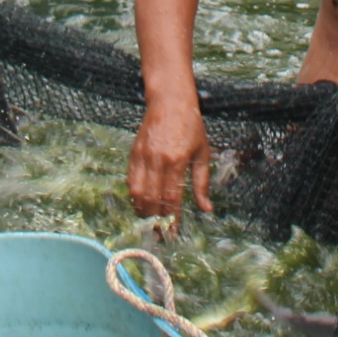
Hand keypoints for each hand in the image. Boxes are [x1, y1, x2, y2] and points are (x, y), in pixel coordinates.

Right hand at [128, 100, 213, 221]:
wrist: (170, 102)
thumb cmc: (191, 126)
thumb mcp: (203, 153)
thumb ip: (202, 183)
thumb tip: (206, 209)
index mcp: (177, 161)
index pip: (172, 198)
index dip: (171, 219)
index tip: (172, 233)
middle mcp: (158, 160)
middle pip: (152, 199)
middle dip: (155, 220)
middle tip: (159, 235)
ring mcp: (143, 156)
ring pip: (138, 192)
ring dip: (142, 211)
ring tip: (148, 223)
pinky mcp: (134, 153)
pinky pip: (130, 180)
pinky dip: (134, 195)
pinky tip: (140, 204)